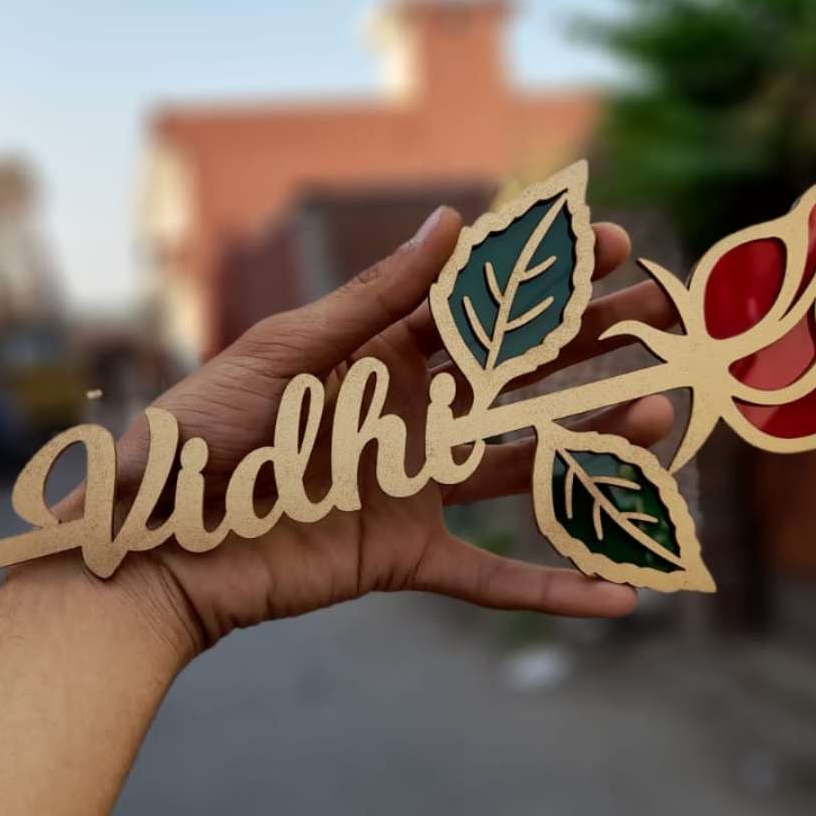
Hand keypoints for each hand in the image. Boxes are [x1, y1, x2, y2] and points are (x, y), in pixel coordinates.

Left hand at [67, 206, 674, 658]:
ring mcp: (414, 486)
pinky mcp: (405, 555)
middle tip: (662, 312)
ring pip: (524, 464)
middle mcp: (410, 415)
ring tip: (656, 420)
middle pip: (519, 374)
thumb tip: (454, 221)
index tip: (612, 242)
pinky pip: (490, 578)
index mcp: (379, 354)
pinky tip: (617, 595)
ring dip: (591, 446)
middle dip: (590, 341)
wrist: (153, 541)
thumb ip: (375, 299)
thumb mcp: (287, 353)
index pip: (480, 305)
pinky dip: (550, 590)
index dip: (547, 273)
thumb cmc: (200, 431)